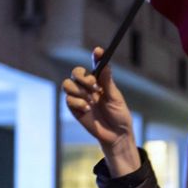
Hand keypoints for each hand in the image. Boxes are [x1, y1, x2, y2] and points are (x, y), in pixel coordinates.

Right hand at [62, 47, 138, 175]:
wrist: (116, 135)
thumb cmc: (119, 115)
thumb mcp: (115, 98)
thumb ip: (107, 82)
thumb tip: (105, 64)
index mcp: (100, 81)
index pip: (96, 65)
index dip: (96, 56)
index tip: (98, 51)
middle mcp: (88, 87)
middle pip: (76, 72)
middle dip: (82, 76)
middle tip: (93, 85)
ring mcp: (80, 97)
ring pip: (67, 84)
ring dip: (78, 90)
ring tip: (91, 100)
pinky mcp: (74, 108)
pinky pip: (68, 99)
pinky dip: (77, 103)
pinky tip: (87, 109)